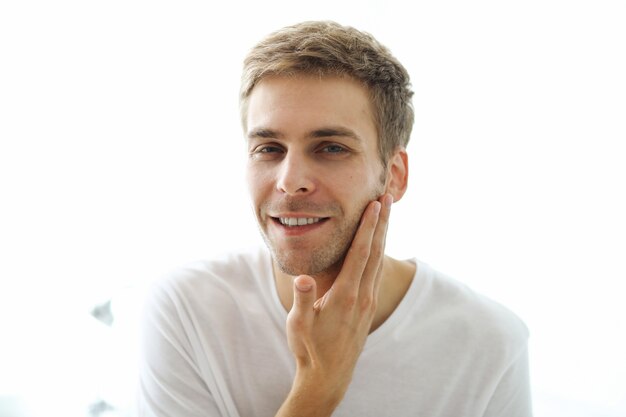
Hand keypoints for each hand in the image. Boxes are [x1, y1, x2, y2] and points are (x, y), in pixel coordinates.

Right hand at [276, 194, 392, 416]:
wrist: (329, 375)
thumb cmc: (310, 348)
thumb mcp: (299, 325)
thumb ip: (304, 300)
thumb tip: (303, 278)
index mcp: (346, 295)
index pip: (360, 253)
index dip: (367, 228)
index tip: (374, 206)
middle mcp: (362, 295)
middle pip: (376, 251)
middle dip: (382, 223)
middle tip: (387, 198)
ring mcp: (367, 301)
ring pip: (378, 261)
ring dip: (383, 235)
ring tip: (385, 215)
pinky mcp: (366, 307)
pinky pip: (375, 271)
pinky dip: (378, 252)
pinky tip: (377, 246)